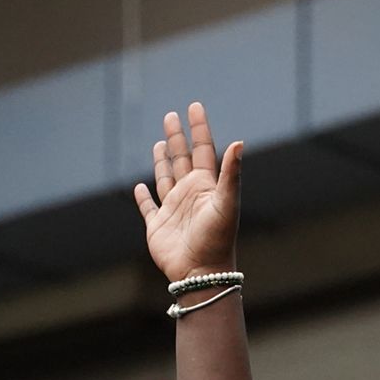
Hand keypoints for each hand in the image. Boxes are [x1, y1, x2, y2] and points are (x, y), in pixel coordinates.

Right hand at [135, 104, 242, 283]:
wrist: (201, 273)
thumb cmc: (217, 239)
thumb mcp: (227, 203)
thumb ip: (231, 173)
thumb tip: (240, 142)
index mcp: (205, 186)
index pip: (202, 150)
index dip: (199, 128)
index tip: (194, 106)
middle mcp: (189, 194)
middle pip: (181, 159)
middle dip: (177, 137)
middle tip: (171, 115)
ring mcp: (173, 210)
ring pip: (165, 179)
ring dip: (162, 161)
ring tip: (160, 144)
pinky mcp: (157, 226)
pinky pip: (148, 207)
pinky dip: (143, 197)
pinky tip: (139, 187)